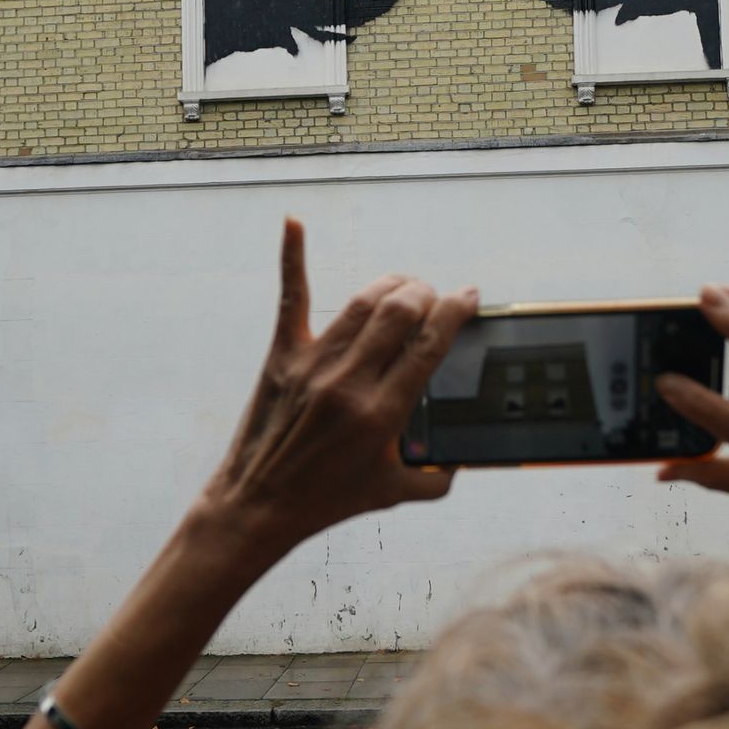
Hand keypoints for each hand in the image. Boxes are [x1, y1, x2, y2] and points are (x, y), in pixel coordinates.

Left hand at [200, 218, 478, 547]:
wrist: (259, 505)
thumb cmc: (326, 500)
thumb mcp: (393, 493)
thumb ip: (437, 476)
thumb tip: (464, 458)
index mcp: (381, 413)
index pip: (430, 344)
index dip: (456, 311)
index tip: (470, 298)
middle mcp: (348, 382)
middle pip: (400, 311)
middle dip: (427, 294)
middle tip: (435, 298)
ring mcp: (312, 364)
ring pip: (361, 302)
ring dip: (391, 285)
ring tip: (406, 287)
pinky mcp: (282, 357)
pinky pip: (290, 297)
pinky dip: (291, 257)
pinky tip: (294, 223)